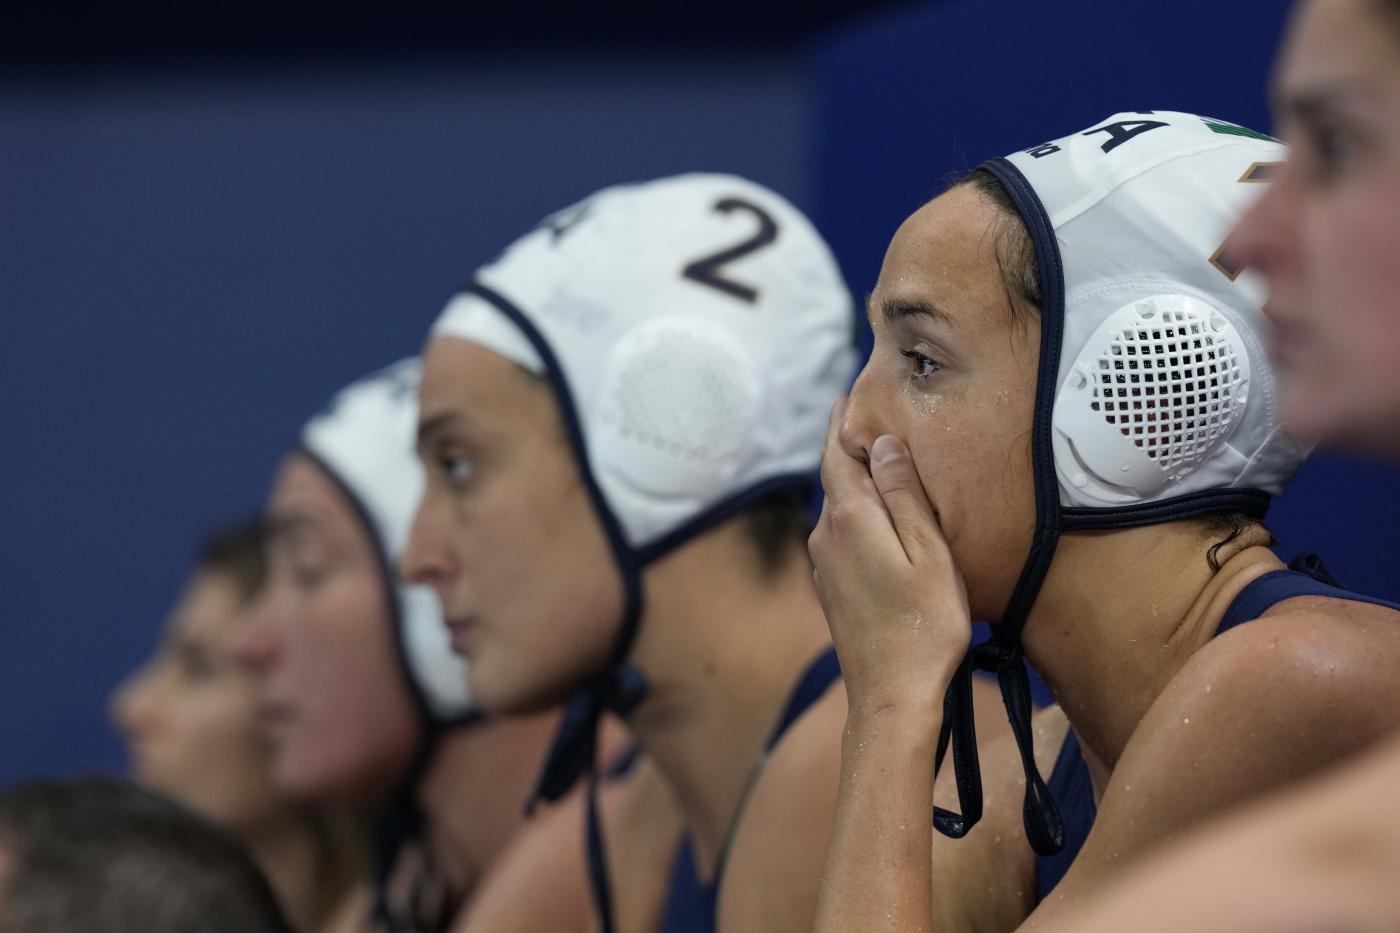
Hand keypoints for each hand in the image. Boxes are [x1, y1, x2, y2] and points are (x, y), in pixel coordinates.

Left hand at [808, 397, 971, 715]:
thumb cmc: (925, 626)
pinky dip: (858, 513)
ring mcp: (825, 565)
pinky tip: (878, 516)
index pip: (838, 455)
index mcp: (850, 521)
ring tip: (877, 458)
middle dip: (849, 447)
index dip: (843, 424)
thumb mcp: (927, 554)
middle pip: (836, 479)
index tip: (847, 395)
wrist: (892, 696)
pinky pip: (843, 534)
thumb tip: (882, 445)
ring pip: (839, 508)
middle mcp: (827, 537)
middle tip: (864, 415)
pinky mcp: (833, 588)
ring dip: (855, 482)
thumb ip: (903, 496)